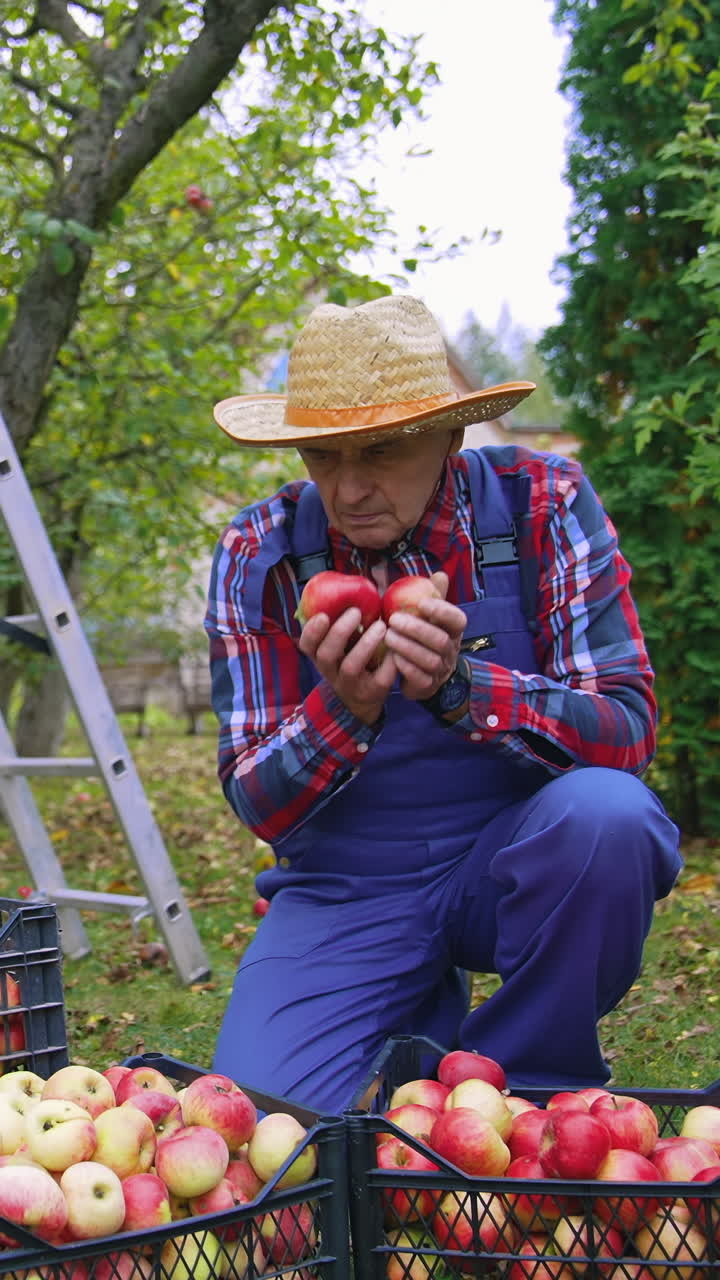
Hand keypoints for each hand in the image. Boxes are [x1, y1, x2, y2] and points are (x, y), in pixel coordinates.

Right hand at [298, 606, 395, 724]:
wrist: (362, 701)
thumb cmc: (353, 660)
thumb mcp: (344, 645)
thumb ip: (347, 621)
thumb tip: (370, 581)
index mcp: (322, 657)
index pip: (307, 645)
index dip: (312, 631)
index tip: (323, 615)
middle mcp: (332, 672)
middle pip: (327, 654)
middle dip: (340, 631)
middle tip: (355, 611)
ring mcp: (351, 684)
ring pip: (351, 666)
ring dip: (365, 644)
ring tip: (381, 626)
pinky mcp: (372, 693)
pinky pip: (379, 679)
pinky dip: (388, 663)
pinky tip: (396, 650)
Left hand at [382, 571, 465, 701]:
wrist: (425, 674)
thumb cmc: (424, 638)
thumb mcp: (430, 617)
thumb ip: (434, 596)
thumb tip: (440, 574)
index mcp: (452, 631)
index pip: (457, 620)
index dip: (442, 611)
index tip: (422, 603)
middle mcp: (450, 650)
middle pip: (440, 640)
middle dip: (417, 629)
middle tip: (393, 619)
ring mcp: (440, 669)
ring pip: (429, 660)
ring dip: (407, 647)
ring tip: (388, 636)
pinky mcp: (428, 685)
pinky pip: (420, 678)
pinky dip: (406, 667)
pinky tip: (393, 657)